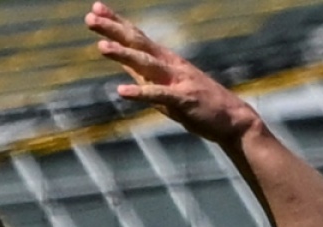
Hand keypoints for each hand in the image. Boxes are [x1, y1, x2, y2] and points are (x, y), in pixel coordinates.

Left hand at [85, 2, 259, 143]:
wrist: (232, 120)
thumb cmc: (197, 103)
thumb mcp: (165, 87)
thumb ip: (145, 75)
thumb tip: (123, 64)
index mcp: (165, 60)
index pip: (137, 37)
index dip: (116, 22)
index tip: (96, 8)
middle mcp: (170, 65)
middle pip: (138, 43)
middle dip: (113, 30)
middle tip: (90, 18)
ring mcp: (177, 81)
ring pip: (146, 64)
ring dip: (124, 54)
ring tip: (101, 47)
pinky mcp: (183, 100)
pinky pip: (158, 95)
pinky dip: (140, 92)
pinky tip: (121, 90)